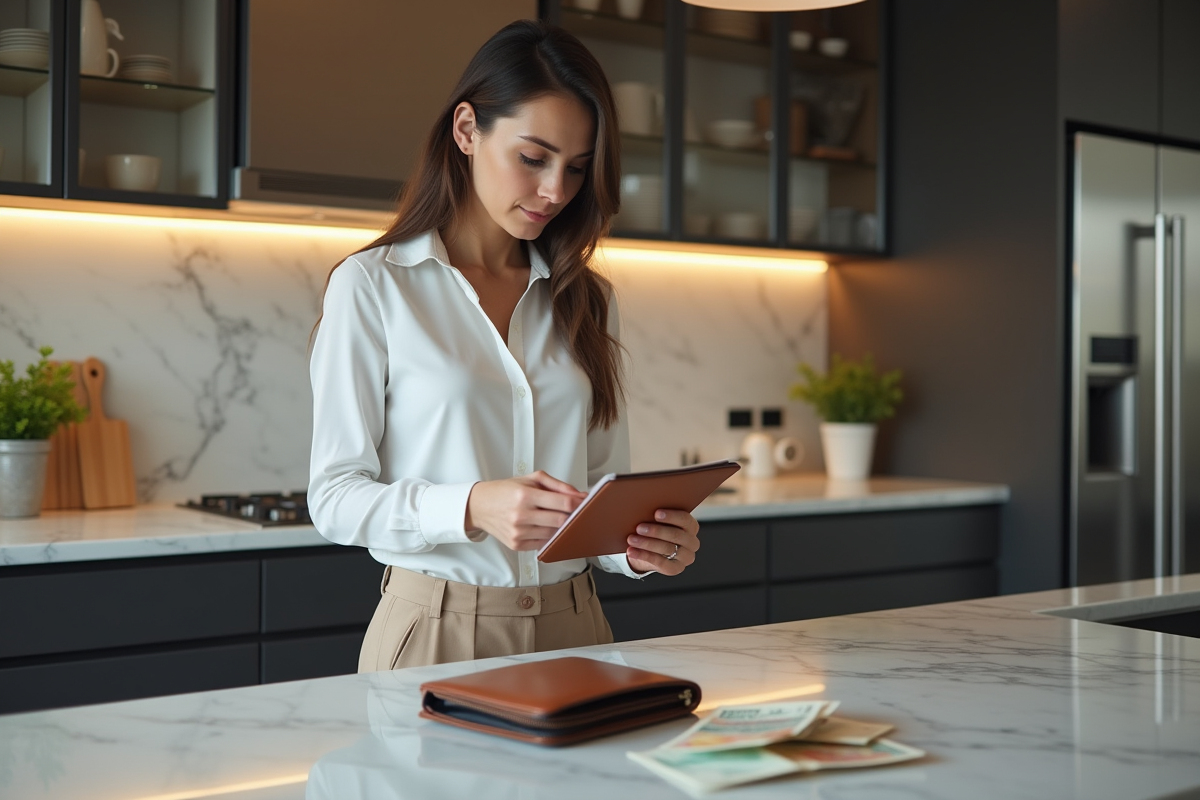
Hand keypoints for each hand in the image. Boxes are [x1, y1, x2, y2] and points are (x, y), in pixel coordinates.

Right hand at [465, 471, 585, 551]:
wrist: (480, 506)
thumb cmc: (505, 491)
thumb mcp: (530, 479)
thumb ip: (556, 485)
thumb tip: (578, 494)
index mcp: (525, 496)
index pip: (562, 503)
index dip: (579, 503)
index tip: (586, 502)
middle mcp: (521, 515)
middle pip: (561, 520)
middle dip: (573, 517)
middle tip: (578, 512)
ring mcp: (518, 532)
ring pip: (553, 533)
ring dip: (561, 527)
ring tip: (558, 517)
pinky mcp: (516, 545)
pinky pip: (543, 543)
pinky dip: (548, 536)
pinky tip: (544, 527)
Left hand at [626, 509, 699, 575]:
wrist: (649, 552)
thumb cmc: (655, 530)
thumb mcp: (658, 522)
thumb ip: (657, 516)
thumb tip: (644, 510)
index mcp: (691, 527)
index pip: (685, 519)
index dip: (671, 516)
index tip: (656, 513)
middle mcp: (692, 543)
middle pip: (676, 535)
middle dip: (656, 531)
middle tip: (639, 528)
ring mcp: (685, 557)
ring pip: (667, 548)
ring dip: (647, 543)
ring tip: (631, 539)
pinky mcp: (675, 568)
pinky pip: (660, 563)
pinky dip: (644, 555)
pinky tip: (632, 551)